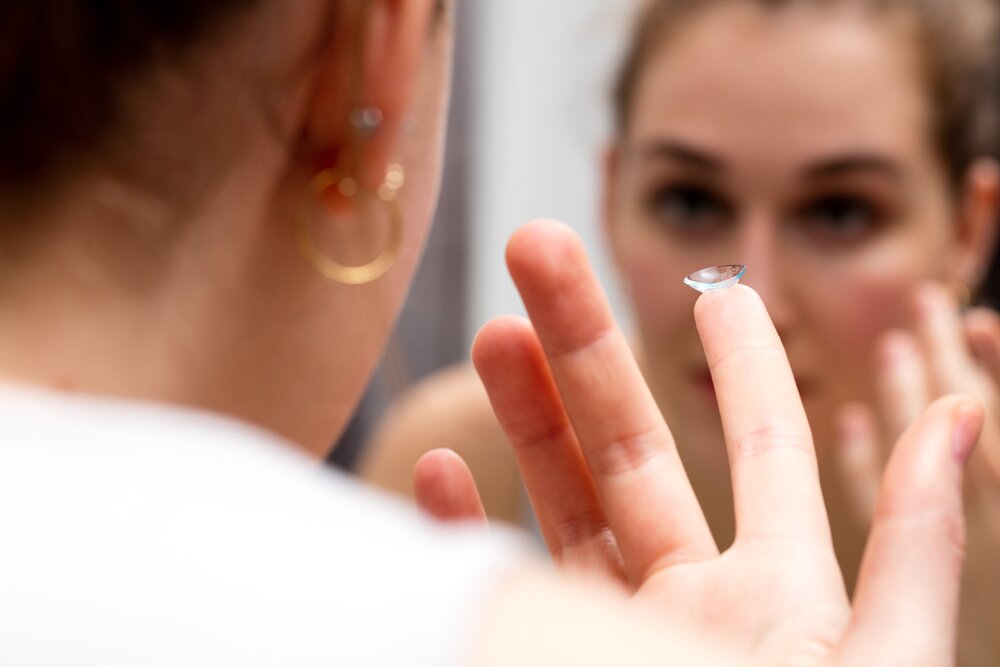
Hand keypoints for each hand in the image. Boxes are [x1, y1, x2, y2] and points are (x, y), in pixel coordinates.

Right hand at [416, 220, 982, 665]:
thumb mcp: (879, 664)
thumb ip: (918, 548)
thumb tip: (964, 413)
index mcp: (778, 594)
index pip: (764, 449)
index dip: (745, 365)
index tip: (719, 291)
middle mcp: (688, 603)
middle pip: (631, 447)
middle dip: (586, 345)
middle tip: (538, 248)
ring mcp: (607, 633)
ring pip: (555, 500)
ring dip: (522, 416)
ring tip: (490, 331)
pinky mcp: (543, 656)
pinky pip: (495, 581)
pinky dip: (460, 525)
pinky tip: (437, 467)